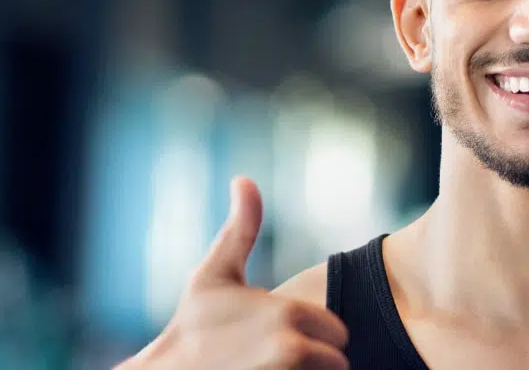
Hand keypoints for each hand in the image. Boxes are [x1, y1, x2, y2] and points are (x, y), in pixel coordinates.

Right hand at [118, 177, 349, 369]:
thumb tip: (244, 178)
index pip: (337, 332)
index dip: (315, 337)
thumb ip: (240, 229)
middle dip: (316, 362)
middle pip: (337, 362)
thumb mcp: (214, 276)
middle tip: (275, 361)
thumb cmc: (191, 328)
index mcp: (289, 311)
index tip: (279, 339)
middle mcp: (293, 346)